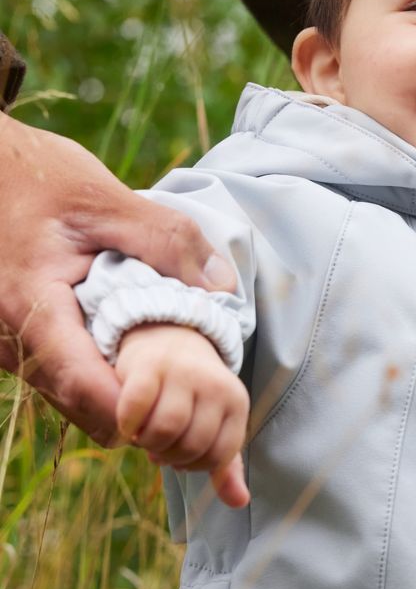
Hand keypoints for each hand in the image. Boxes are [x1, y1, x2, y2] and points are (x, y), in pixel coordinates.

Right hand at [0, 112, 236, 444]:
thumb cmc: (40, 179)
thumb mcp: (108, 200)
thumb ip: (167, 240)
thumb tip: (222, 287)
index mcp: (31, 305)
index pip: (82, 384)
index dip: (133, 407)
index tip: (181, 406)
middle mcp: (11, 337)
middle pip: (80, 403)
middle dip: (136, 410)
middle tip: (191, 394)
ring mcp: (11, 343)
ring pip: (71, 397)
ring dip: (121, 395)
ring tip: (173, 375)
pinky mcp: (20, 341)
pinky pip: (64, 377)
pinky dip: (104, 377)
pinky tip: (140, 356)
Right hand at [116, 324, 249, 507]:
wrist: (169, 339)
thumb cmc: (193, 393)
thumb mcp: (216, 424)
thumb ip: (224, 465)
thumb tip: (239, 502)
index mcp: (236, 403)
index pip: (218, 457)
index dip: (193, 467)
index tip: (179, 457)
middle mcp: (216, 386)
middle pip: (191, 446)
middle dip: (170, 457)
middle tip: (159, 448)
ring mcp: (184, 373)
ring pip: (166, 430)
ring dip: (149, 444)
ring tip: (145, 437)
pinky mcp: (150, 366)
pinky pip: (136, 409)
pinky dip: (128, 425)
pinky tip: (128, 425)